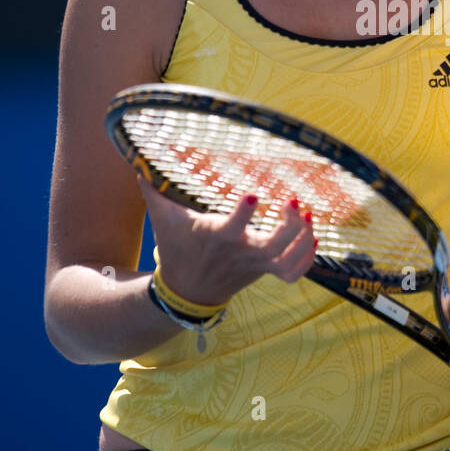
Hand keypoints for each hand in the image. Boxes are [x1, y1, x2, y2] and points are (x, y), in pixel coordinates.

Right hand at [137, 178, 316, 305]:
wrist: (186, 292)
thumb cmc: (176, 248)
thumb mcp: (162, 218)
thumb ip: (153, 188)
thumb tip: (138, 158)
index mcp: (217, 237)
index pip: (233, 228)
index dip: (245, 213)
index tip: (254, 194)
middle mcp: (240, 252)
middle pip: (272, 247)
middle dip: (288, 226)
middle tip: (293, 201)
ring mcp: (255, 265)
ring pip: (287, 260)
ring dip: (302, 239)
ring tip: (308, 215)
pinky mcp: (265, 271)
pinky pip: (292, 273)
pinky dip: (306, 260)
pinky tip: (311, 238)